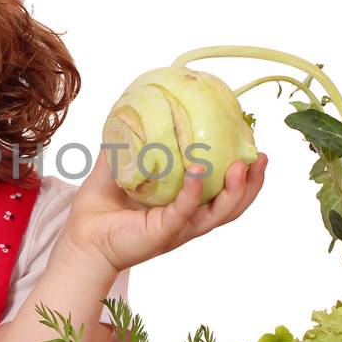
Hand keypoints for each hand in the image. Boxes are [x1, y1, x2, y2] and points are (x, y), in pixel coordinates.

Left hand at [61, 150, 267, 273]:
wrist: (81, 235)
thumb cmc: (101, 205)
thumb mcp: (120, 166)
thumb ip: (131, 142)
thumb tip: (134, 107)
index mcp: (185, 205)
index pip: (224, 191)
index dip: (243, 173)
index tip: (253, 146)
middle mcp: (188, 219)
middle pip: (233, 205)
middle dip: (252, 183)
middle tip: (260, 157)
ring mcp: (179, 228)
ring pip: (219, 213)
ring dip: (236, 190)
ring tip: (242, 166)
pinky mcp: (163, 233)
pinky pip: (185, 211)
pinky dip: (195, 191)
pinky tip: (199, 170)